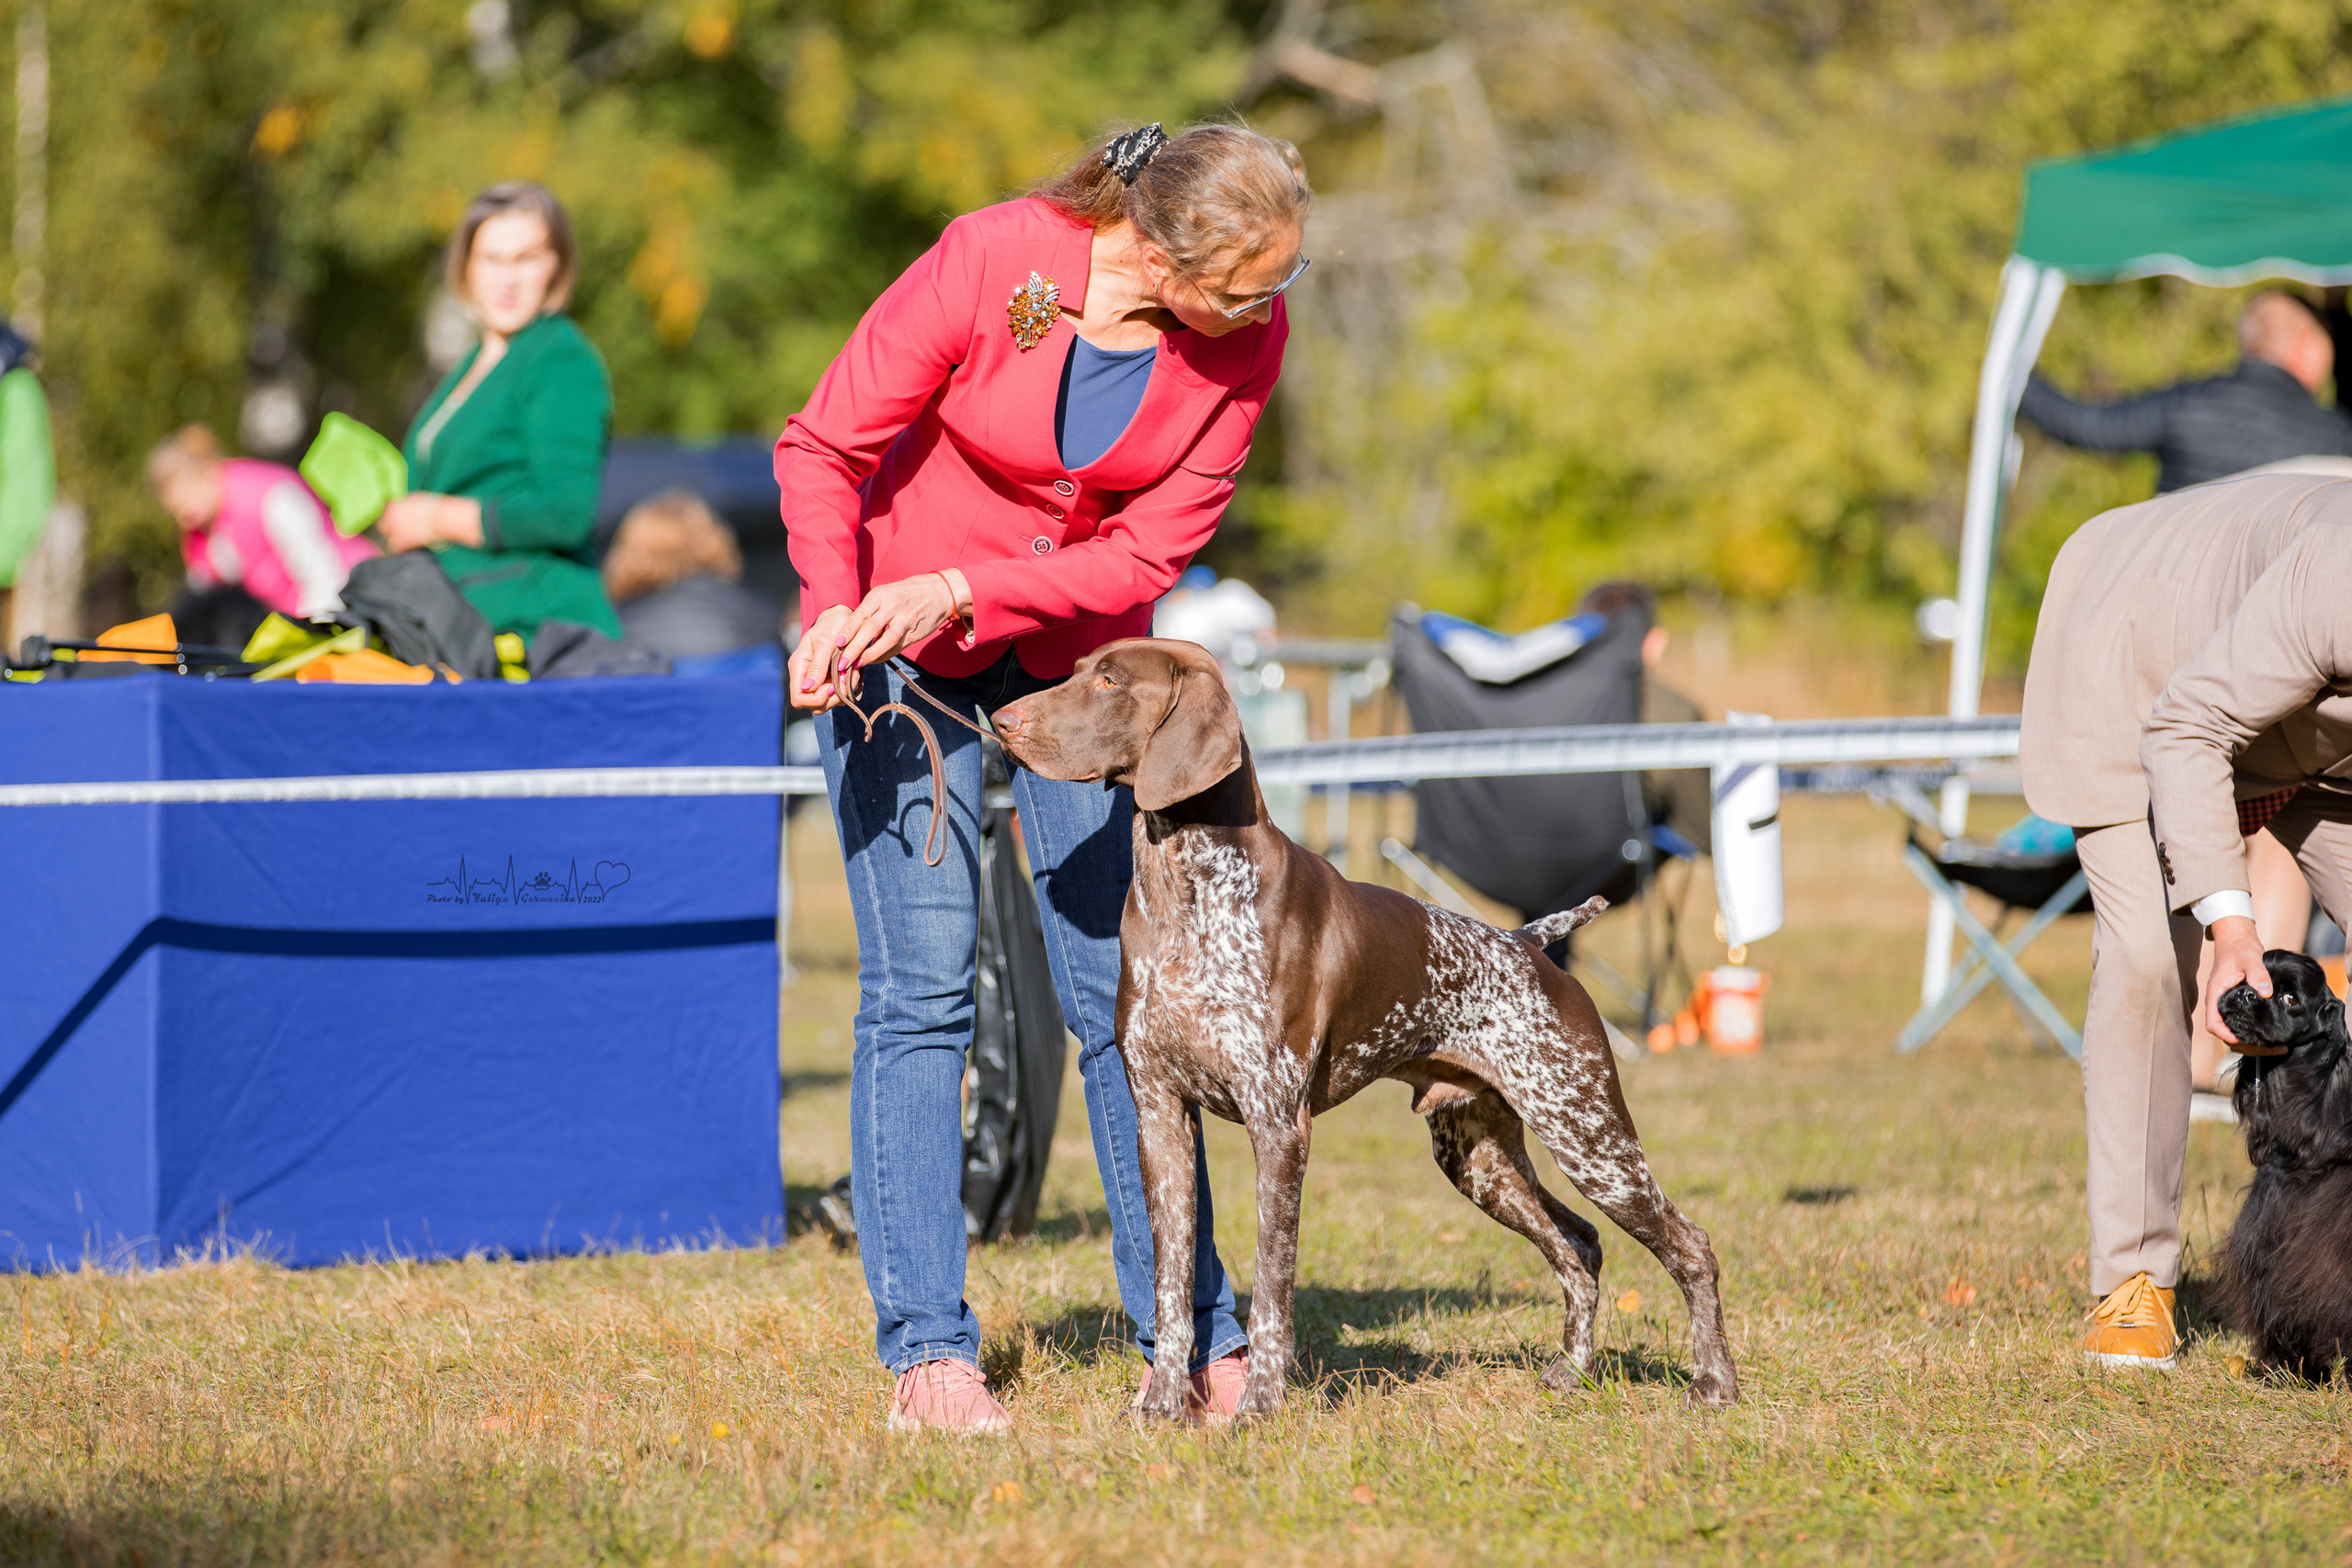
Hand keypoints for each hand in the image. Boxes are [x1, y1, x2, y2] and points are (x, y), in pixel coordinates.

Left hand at [377, 493, 483, 552]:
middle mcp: (390, 518)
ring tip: (405, 538)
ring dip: (395, 537)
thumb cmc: (432, 506)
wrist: (440, 519)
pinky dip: (401, 547)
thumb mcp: (416, 498)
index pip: (384, 510)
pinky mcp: (402, 542)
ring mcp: (395, 531)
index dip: (390, 514)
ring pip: (388, 536)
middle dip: (389, 526)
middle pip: (383, 524)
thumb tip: (403, 505)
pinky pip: (396, 547)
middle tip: (400, 529)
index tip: (396, 517)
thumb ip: (405, 503)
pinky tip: (408, 545)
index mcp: (394, 506)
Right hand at [789, 605, 859, 712]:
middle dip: (832, 698)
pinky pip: (839, 694)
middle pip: (814, 706)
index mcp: (799, 667)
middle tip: (846, 681)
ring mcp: (819, 680)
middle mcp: (807, 677)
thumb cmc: (832, 625)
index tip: (831, 687)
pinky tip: (853, 673)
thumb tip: (808, 687)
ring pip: (828, 702)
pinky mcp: (831, 679)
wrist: (842, 617)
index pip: (799, 699)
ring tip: (852, 674)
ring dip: (843, 693)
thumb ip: (818, 665)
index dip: (815, 699)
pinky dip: (848, 688)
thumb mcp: (825, 642)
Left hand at [831, 572, 965, 681]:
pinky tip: (873, 661)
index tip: (837, 644)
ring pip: (885, 640)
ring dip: (869, 655)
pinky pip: (896, 647)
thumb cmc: (905, 594)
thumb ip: (870, 611)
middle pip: (869, 628)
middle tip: (841, 663)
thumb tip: (850, 634)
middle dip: (854, 648)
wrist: (939, 592)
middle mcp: (892, 606)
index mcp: (880, 595)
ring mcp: (905, 619)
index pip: (860, 614)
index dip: (847, 631)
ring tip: (857, 665)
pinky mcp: (915, 631)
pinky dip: (883, 655)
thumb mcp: (886, 594)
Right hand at [2200, 914, 2270, 1046]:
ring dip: (2250, 1042)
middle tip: (2272, 1049)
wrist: (2235, 939)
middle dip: (2246, 1045)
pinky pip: (2239, 1024)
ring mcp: (2225, 1004)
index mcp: (2216, 995)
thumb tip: (2265, 992)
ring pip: (2232, 1031)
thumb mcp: (2250, 958)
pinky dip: (2252, 1034)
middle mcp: (2218, 1002)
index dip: (2227, 1036)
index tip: (2246, 1041)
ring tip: (2274, 1047)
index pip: (2213, 1024)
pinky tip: (2268, 1034)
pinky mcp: (2234, 1004)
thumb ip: (2258, 974)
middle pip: (2225, 1033)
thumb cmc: (2239, 948)